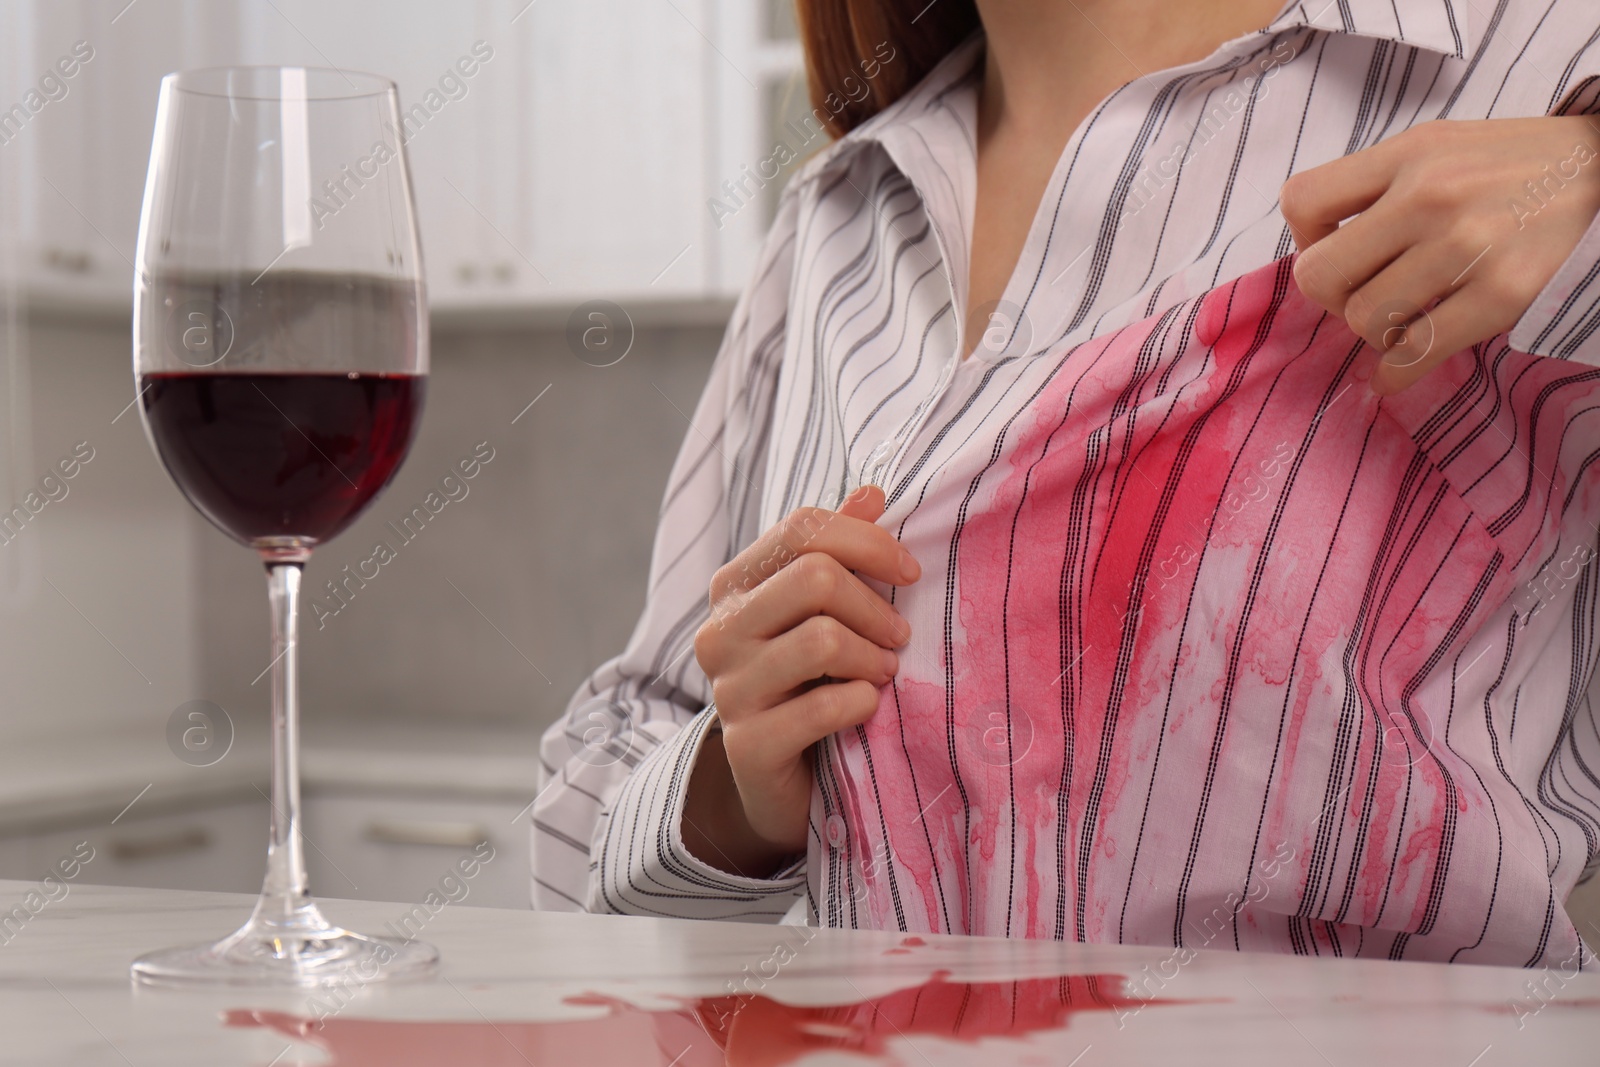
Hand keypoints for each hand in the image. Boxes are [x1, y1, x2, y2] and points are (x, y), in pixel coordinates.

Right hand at [684, 485, 919, 875]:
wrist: (779, 777)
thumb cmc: (809, 681)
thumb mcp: (823, 612)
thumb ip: (841, 550)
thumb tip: (872, 492)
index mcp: (735, 585)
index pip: (803, 528)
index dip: (868, 541)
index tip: (909, 572)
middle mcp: (719, 630)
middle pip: (817, 578)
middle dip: (875, 606)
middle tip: (898, 637)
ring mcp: (727, 689)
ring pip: (822, 640)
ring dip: (873, 658)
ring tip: (883, 673)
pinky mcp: (746, 744)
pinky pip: (822, 707)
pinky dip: (861, 703)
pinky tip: (867, 709)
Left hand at [1281, 116, 1599, 393]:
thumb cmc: (1510, 165)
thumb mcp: (1437, 147)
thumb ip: (1377, 186)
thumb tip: (1317, 253)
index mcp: (1408, 154)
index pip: (1302, 200)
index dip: (1304, 239)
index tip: (1332, 250)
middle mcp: (1431, 195)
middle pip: (1319, 275)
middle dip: (1332, 298)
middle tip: (1362, 296)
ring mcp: (1467, 245)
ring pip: (1363, 319)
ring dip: (1373, 332)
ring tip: (1401, 320)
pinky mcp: (1503, 293)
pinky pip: (1416, 352)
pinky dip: (1396, 371)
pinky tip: (1399, 368)